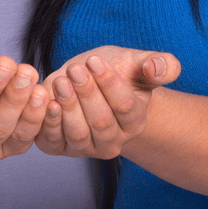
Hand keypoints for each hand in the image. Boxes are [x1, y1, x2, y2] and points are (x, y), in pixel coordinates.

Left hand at [36, 46, 180, 159]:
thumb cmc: (118, 71)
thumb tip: (159, 67)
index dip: (109, 83)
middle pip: (101, 122)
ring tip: (61, 81)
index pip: (125, 106)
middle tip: (75, 69)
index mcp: (135, 120)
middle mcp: (113, 140)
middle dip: (87, 93)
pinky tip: (47, 101)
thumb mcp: (138, 62)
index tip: (95, 61)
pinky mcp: (61, 146)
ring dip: (68, 107)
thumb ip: (160, 64)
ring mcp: (87, 147)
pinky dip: (49, 124)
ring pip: (79, 133)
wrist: (91, 82)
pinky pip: (54, 142)